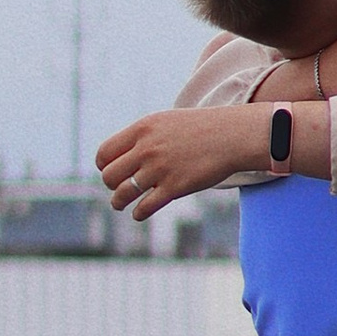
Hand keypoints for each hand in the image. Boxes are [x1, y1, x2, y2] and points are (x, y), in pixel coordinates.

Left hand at [94, 107, 272, 220]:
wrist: (232, 136)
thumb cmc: (202, 129)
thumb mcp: (167, 122)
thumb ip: (144, 136)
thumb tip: (125, 154)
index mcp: (142, 129)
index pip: (105, 153)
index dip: (104, 166)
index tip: (111, 171)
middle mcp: (147, 149)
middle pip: (109, 175)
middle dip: (111, 185)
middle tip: (117, 188)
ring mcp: (160, 169)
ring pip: (123, 193)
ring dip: (118, 202)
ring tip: (119, 204)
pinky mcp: (174, 188)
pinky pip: (145, 207)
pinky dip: (138, 213)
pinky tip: (139, 212)